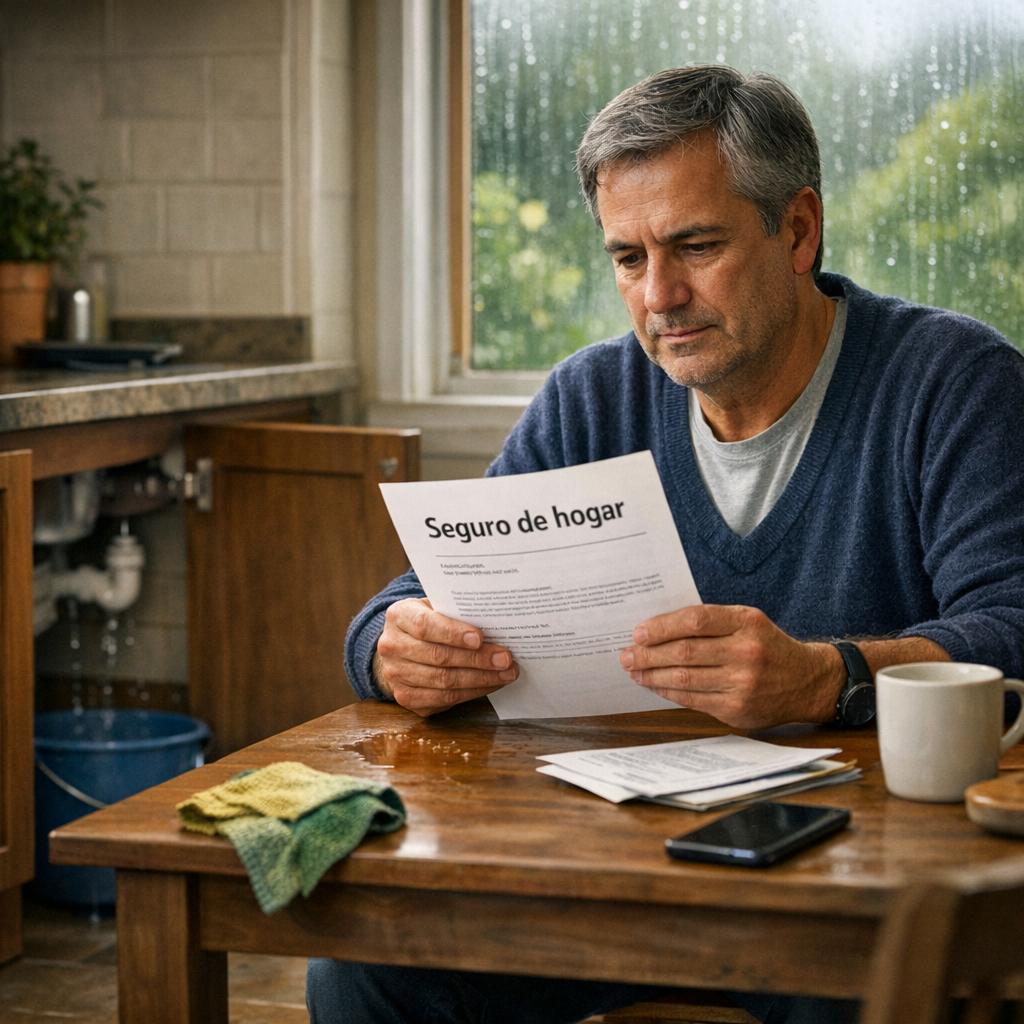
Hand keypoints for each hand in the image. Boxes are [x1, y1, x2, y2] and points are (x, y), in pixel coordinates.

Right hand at [374, 598, 518, 716]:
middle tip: (505, 658)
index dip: (453, 633)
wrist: (402, 646)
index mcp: (398, 616)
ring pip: (443, 681)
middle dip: (477, 659)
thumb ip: (456, 612)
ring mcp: (396, 675)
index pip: (425, 626)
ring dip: (480, 679)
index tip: (480, 638)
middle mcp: (391, 646)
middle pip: (438, 656)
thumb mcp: (435, 607)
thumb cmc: (429, 621)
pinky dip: (472, 693)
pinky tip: (490, 684)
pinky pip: (443, 699)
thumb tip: (497, 624)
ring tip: (506, 673)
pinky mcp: (406, 698)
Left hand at [619, 604, 840, 728]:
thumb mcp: (748, 622)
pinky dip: (668, 691)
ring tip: (634, 670)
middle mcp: (746, 652)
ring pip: (685, 678)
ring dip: (652, 674)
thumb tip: (658, 629)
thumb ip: (711, 623)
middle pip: (685, 651)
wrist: (807, 681)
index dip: (662, 626)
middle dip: (648, 653)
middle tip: (626, 654)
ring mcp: (742, 683)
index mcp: (747, 622)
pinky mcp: (737, 710)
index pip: (696, 620)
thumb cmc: (767, 646)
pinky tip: (654, 685)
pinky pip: (693, 700)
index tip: (639, 632)